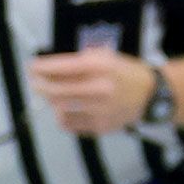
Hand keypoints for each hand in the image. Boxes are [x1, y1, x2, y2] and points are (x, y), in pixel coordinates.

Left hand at [28, 48, 154, 136]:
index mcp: (101, 67)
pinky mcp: (99, 126)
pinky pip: (68, 124)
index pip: (61, 67)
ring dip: (51, 100)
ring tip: (52, 94)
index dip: (41, 68)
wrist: (152, 95)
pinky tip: (65, 109)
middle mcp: (99, 88)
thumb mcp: (106, 58)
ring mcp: (99, 110)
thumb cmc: (125, 73)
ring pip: (59, 107)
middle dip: (40, 85)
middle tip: (34, 82)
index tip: (31, 67)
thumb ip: (79, 61)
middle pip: (55, 90)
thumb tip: (48, 68)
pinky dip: (62, 115)